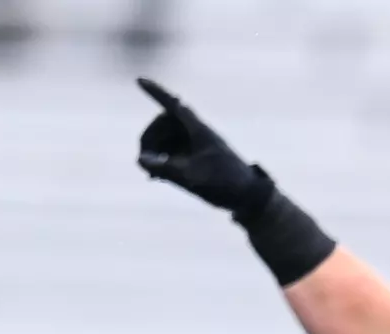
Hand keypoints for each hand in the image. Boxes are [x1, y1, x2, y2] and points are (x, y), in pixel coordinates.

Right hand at [135, 77, 272, 216]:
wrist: (249, 197)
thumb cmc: (224, 183)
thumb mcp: (191, 176)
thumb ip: (163, 167)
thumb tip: (141, 161)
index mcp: (199, 129)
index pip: (173, 105)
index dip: (156, 92)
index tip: (140, 80)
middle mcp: (196, 133)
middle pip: (163, 124)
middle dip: (150, 138)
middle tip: (145, 159)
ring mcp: (196, 145)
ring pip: (166, 139)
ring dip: (154, 151)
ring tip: (152, 173)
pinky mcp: (196, 158)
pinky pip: (171, 152)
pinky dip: (161, 161)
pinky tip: (155, 176)